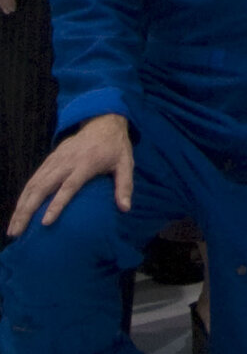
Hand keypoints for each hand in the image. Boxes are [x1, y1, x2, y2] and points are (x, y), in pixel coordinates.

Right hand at [8, 115, 131, 236]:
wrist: (104, 121)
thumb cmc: (115, 147)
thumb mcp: (126, 163)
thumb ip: (125, 185)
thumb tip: (125, 209)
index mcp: (86, 163)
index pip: (68, 186)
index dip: (56, 205)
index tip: (45, 223)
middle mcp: (67, 161)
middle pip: (43, 187)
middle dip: (28, 210)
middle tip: (17, 232)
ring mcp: (56, 159)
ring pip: (34, 183)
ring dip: (21, 205)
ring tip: (13, 228)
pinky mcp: (51, 158)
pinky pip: (33, 178)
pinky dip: (23, 195)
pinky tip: (17, 210)